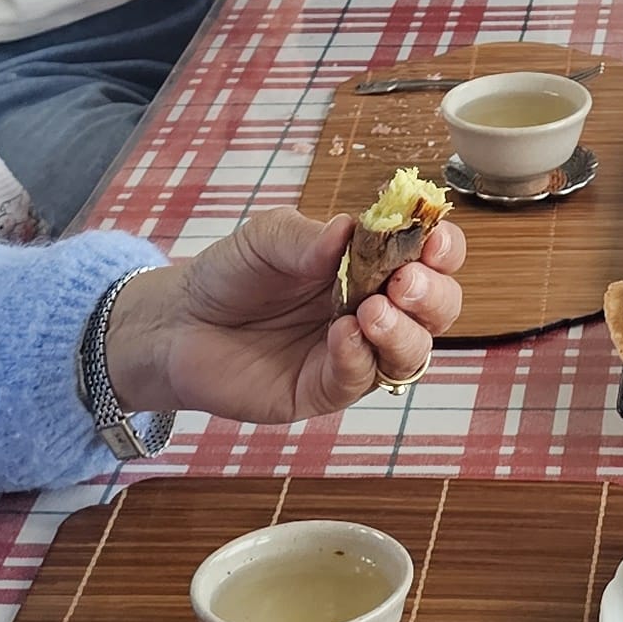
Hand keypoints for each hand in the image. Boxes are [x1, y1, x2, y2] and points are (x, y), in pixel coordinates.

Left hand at [109, 206, 465, 423]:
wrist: (179, 323)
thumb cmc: (231, 273)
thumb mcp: (267, 238)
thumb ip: (307, 237)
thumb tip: (349, 230)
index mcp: (370, 266)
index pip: (428, 258)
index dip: (442, 250)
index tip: (434, 240)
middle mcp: (372, 310)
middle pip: (436, 310)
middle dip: (433, 295)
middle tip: (405, 281)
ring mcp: (352, 354)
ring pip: (410, 354)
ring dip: (404, 332)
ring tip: (372, 311)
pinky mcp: (323, 391)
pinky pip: (358, 381)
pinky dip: (358, 358)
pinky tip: (342, 335)